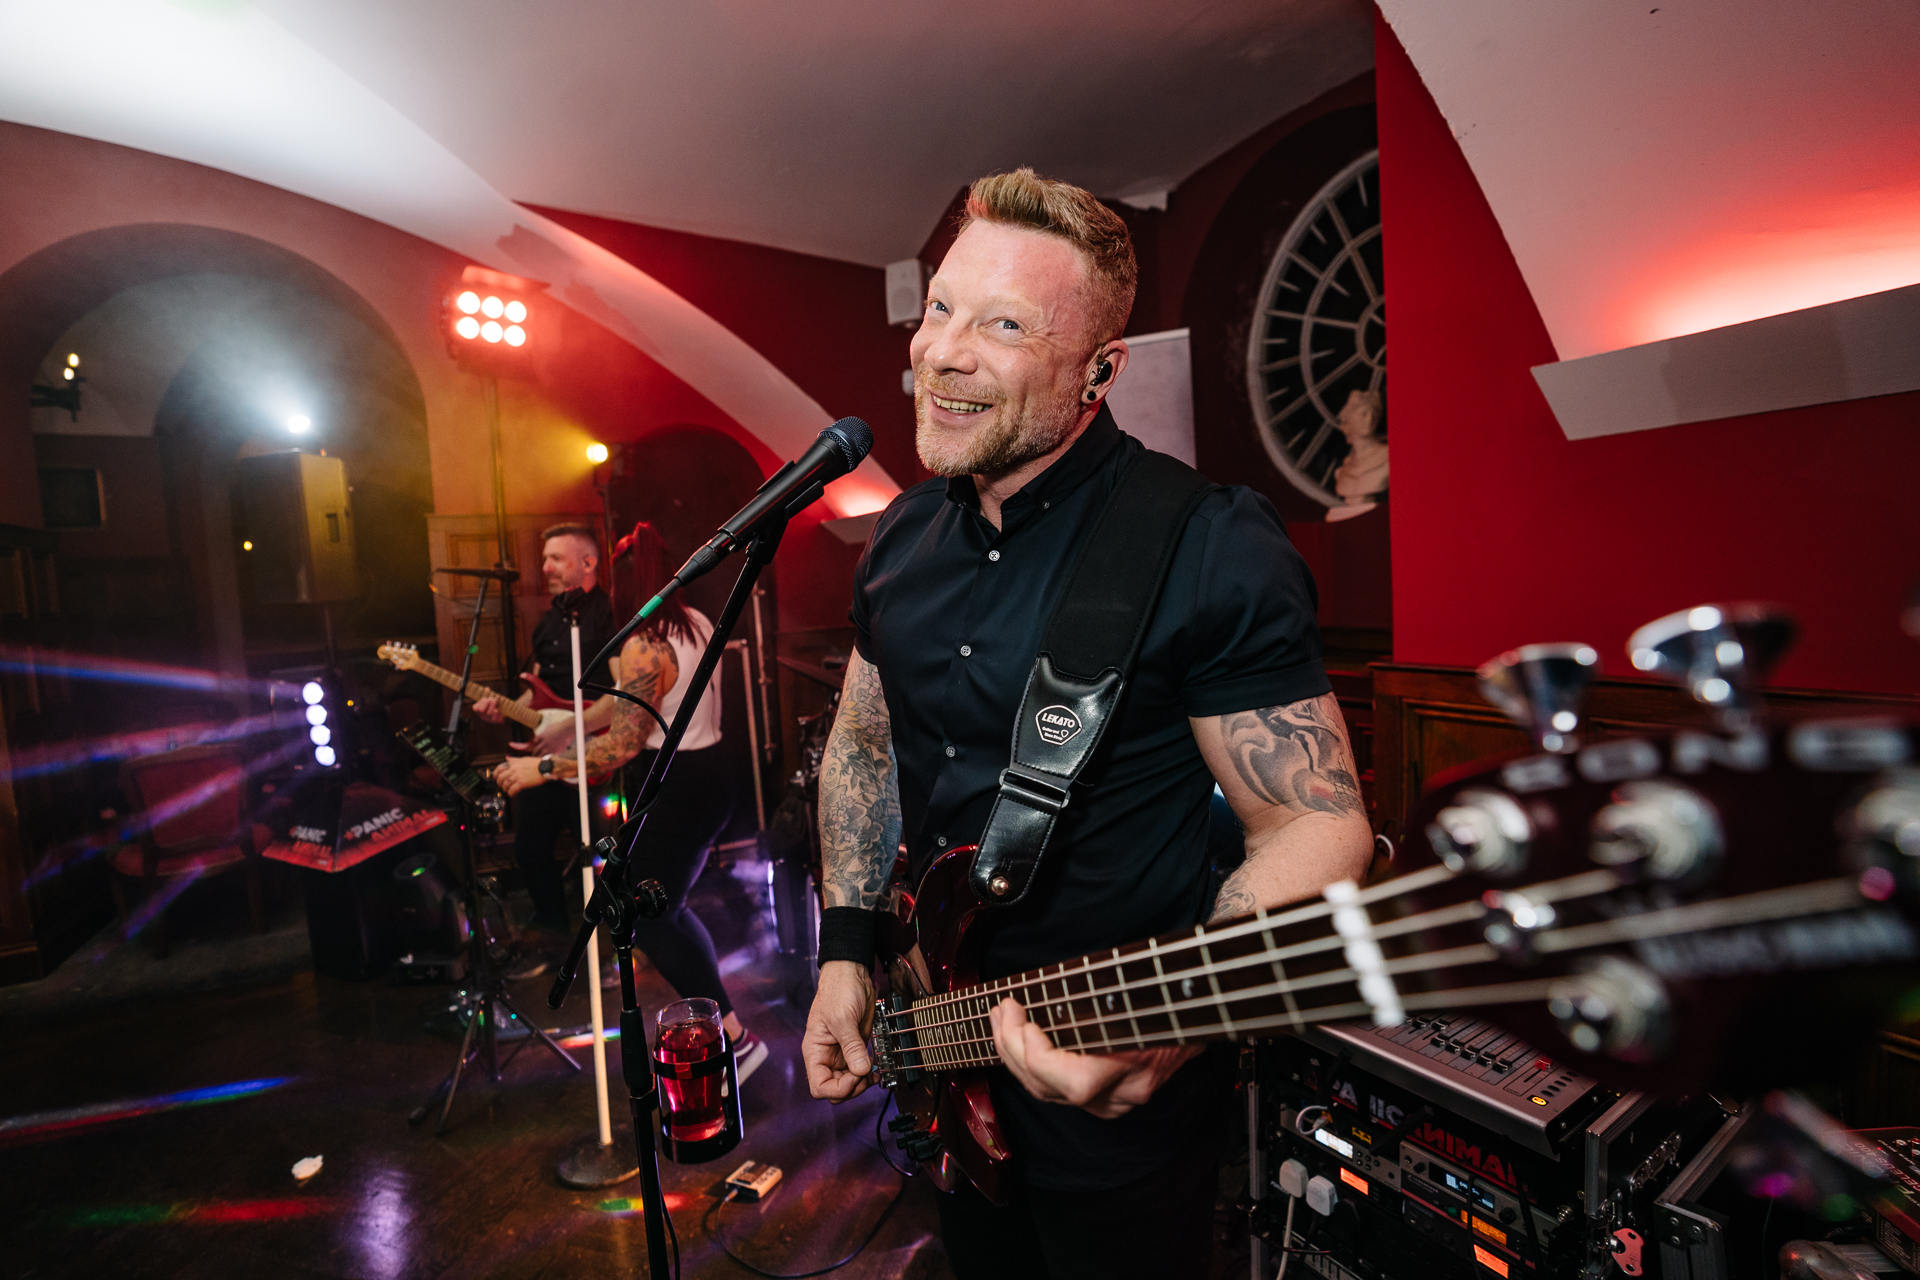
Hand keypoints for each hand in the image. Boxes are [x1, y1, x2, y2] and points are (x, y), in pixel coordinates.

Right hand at [471, 694, 505, 724]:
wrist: (505, 712)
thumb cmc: (495, 704)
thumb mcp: (490, 699)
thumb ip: (488, 693)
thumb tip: (487, 688)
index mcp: (480, 712)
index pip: (476, 708)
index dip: (481, 702)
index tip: (486, 698)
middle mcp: (483, 716)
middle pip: (482, 710)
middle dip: (487, 703)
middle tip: (493, 699)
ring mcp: (489, 720)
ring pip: (489, 713)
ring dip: (493, 705)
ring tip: (496, 701)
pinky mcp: (496, 722)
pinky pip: (495, 718)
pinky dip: (497, 712)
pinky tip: (499, 709)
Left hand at [492, 755, 546, 795]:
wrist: (545, 767)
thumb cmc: (537, 763)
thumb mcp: (524, 758)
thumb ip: (514, 760)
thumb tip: (507, 759)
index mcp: (514, 763)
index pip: (500, 768)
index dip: (495, 773)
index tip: (494, 777)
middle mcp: (514, 769)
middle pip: (501, 777)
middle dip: (499, 783)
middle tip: (501, 785)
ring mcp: (517, 776)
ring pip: (505, 784)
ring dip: (504, 789)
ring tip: (506, 790)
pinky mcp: (522, 783)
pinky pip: (512, 789)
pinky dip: (510, 793)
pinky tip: (512, 794)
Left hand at [525, 715, 575, 755]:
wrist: (567, 730)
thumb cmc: (559, 727)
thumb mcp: (549, 727)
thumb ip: (544, 732)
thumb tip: (542, 734)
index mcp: (541, 736)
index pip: (534, 742)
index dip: (534, 743)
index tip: (536, 745)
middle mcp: (544, 743)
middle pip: (536, 750)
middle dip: (534, 753)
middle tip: (534, 754)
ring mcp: (549, 748)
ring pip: (541, 755)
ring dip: (540, 756)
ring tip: (540, 757)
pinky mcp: (555, 751)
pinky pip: (549, 756)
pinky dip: (548, 756)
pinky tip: (549, 755)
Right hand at [804, 960, 876, 1101]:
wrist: (851, 975)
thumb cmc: (838, 991)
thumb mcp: (843, 1019)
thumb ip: (852, 1047)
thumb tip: (861, 1071)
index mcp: (815, 1051)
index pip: (819, 1086)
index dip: (837, 1088)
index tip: (854, 1076)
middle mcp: (826, 1057)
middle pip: (834, 1090)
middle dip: (852, 1088)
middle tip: (866, 1073)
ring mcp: (841, 1054)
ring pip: (848, 1084)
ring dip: (861, 1084)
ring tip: (873, 1072)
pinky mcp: (855, 1049)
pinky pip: (859, 1071)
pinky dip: (867, 1074)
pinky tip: (876, 1068)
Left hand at [990, 996, 1201, 1118]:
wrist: (1204, 1008)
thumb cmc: (1170, 986)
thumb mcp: (1136, 982)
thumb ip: (1092, 993)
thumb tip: (1043, 991)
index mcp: (1136, 1069)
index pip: (1074, 1083)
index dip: (1037, 1052)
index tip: (1020, 1012)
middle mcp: (1123, 1094)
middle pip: (1049, 1090)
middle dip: (1012, 1047)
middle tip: (1001, 1009)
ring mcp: (1114, 1101)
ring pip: (1047, 1093)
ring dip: (1014, 1054)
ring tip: (1002, 1018)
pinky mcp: (1107, 1099)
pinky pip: (1057, 1089)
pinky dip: (1032, 1063)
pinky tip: (1019, 1038)